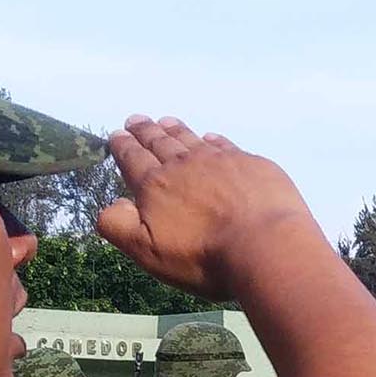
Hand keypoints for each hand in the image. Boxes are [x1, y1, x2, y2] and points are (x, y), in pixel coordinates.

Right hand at [98, 116, 320, 298]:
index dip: (123, 147)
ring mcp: (221, 161)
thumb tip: (110, 204)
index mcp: (156, 185)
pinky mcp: (252, 165)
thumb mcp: (148, 252)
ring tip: (165, 121)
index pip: (133, 159)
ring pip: (191, 139)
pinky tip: (211, 138)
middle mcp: (185, 165)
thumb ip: (120, 227)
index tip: (117, 136)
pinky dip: (213, 140)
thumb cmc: (203, 256)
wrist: (265, 246)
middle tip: (136, 120)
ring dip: (175, 130)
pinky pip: (226, 146)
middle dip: (145, 131)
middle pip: (160, 142)